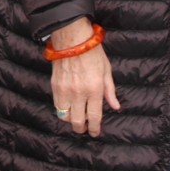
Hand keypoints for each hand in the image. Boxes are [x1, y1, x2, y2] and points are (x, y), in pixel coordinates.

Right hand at [47, 19, 119, 137]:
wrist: (71, 37)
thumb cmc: (92, 52)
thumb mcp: (106, 70)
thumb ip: (110, 91)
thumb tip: (115, 106)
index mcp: (94, 89)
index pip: (94, 117)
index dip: (95, 129)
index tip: (95, 133)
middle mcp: (79, 93)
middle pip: (78, 122)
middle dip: (82, 129)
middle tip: (85, 128)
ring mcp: (65, 90)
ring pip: (65, 116)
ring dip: (71, 120)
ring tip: (76, 117)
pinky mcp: (54, 86)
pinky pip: (57, 106)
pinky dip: (62, 110)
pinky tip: (68, 106)